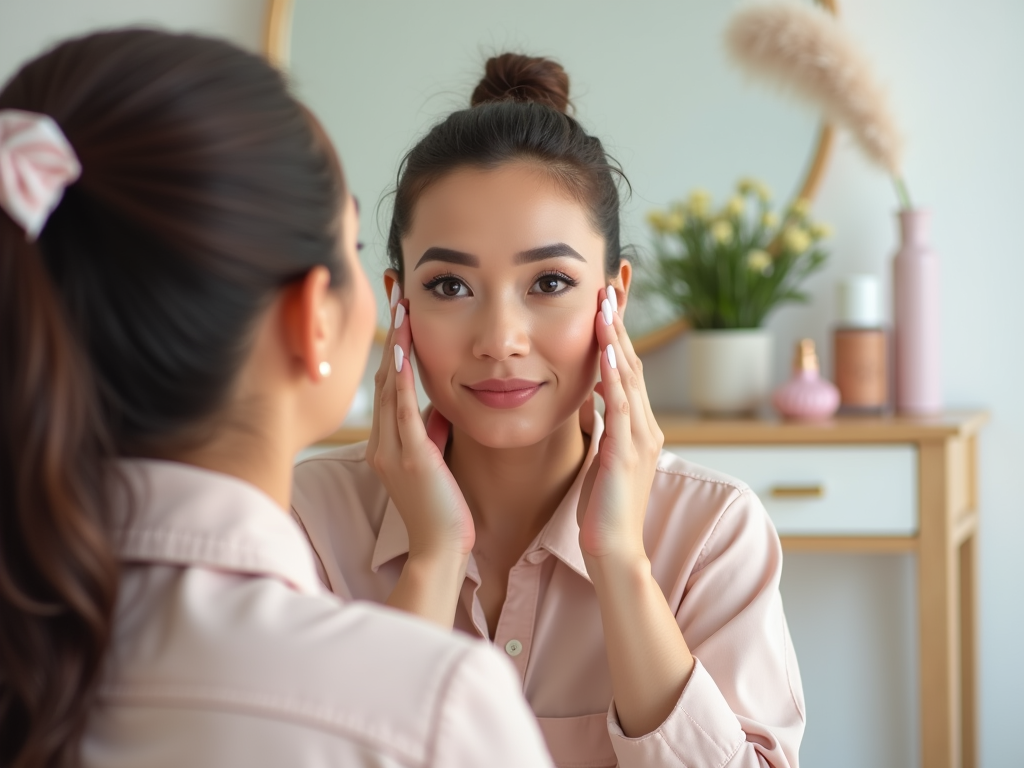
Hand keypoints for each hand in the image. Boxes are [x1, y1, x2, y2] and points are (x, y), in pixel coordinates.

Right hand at [367, 285, 474, 558]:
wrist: (441, 551)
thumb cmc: (444, 512)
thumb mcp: (434, 462)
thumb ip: (432, 433)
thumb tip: (438, 408)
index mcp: (386, 444)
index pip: (387, 385)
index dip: (393, 346)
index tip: (402, 312)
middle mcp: (381, 443)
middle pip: (383, 376)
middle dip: (391, 334)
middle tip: (397, 294)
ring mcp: (391, 450)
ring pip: (389, 387)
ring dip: (395, 344)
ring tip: (401, 308)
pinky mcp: (409, 459)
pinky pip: (402, 411)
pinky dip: (401, 379)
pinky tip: (403, 351)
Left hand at [577, 287, 663, 562]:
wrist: (615, 552)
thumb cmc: (602, 510)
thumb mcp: (602, 459)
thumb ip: (603, 428)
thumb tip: (592, 398)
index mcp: (638, 427)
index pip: (626, 369)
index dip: (616, 334)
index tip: (604, 302)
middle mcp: (645, 426)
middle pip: (631, 363)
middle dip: (619, 324)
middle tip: (608, 286)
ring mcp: (639, 438)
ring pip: (628, 377)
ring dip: (616, 338)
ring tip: (606, 304)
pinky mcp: (626, 453)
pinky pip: (620, 406)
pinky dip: (613, 376)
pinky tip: (606, 351)